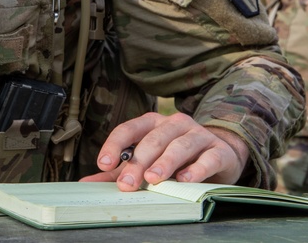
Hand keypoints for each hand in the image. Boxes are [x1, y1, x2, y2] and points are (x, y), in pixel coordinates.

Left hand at [79, 112, 249, 190]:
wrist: (221, 155)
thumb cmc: (178, 158)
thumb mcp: (147, 161)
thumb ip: (119, 170)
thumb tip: (87, 183)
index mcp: (153, 123)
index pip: (129, 128)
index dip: (115, 144)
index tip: (103, 163)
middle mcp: (175, 123)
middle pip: (153, 139)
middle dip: (138, 161)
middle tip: (127, 183)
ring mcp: (198, 134)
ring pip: (179, 145)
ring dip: (165, 162)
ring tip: (153, 179)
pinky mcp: (219, 151)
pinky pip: (208, 158)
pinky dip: (196, 169)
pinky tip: (185, 180)